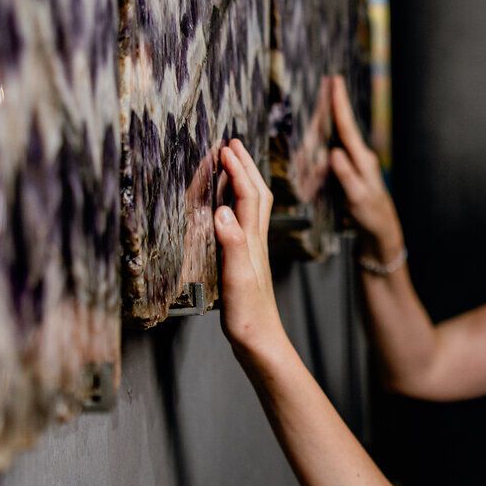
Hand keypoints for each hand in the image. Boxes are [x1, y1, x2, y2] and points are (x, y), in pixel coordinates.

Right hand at [214, 139, 289, 365]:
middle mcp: (256, 241)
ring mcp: (253, 251)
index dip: (238, 169)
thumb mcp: (237, 278)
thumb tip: (223, 210)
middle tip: (232, 144)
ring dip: (243, 181)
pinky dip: (237, 205)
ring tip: (231, 165)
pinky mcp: (247, 262)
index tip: (226, 147)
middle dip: (245, 166)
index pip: (249, 195)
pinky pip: (245, 223)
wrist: (261, 342)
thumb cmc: (249, 315)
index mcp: (253, 240)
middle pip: (256, 195)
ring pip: (253, 207)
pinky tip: (228, 209)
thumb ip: (232, 244)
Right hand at [327, 76, 401, 258]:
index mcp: (363, 161)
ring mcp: (356, 167)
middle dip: (334, 106)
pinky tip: (320, 137)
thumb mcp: (359, 199)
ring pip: (339, 138)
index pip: (348, 128)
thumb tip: (334, 152)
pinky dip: (327, 142)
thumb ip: (347, 176)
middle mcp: (360, 160)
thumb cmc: (372, 219)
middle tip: (327, 82)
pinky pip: (335, 153)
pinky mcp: (350, 176)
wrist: (381, 237)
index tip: (334, 82)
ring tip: (321, 102)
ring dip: (329, 122)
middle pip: (343, 127)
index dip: (339, 105)